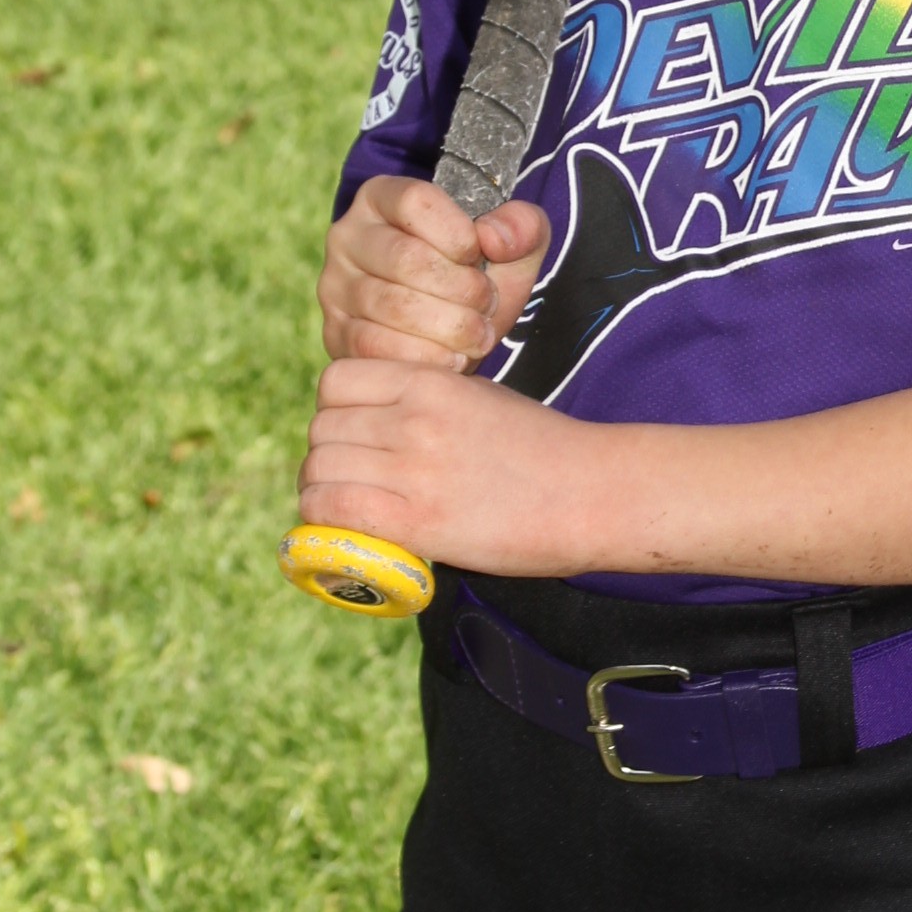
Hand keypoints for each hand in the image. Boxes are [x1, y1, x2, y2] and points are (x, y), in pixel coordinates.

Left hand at [297, 357, 607, 577]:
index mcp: (429, 382)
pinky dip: (324, 522)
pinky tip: (343, 532)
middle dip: (326, 455)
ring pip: (318, 471)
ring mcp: (412, 469)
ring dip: (320, 492)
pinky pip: (333, 511)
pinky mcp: (415, 521)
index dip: (334, 409)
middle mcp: (414, 419)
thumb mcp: (479, 398)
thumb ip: (424, 401)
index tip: (352, 434)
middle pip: (321, 428)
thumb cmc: (542, 448)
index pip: (336, 380)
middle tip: (349, 479)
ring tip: (344, 509)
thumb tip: (374, 422)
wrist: (592, 493)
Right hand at [318, 177, 549, 368]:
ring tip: (478, 334)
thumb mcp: (513, 245)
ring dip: (450, 327)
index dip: (458, 234)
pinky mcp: (336, 334)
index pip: (416, 201)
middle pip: (406, 258)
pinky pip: (376, 347)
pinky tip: (454, 358)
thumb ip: (522, 227)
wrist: (451, 330)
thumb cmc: (476, 276)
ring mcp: (336, 287)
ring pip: (393, 306)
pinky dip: (426, 357)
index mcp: (383, 198)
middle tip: (487, 306)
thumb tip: (493, 239)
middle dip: (462, 289)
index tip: (480, 257)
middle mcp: (348, 236)